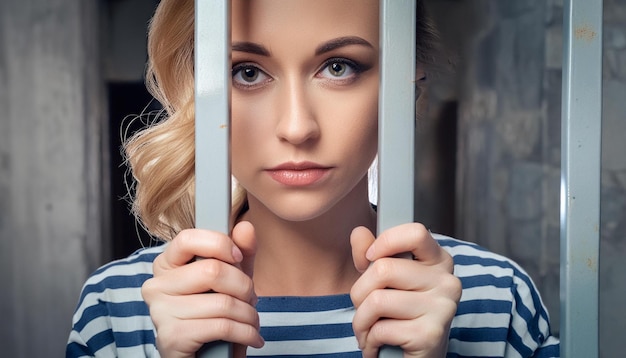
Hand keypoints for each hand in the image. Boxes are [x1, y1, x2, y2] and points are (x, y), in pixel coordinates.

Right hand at [141, 221, 262, 357]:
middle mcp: (156, 285)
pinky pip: (221, 327)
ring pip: (222, 302)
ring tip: (250, 321)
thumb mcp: (232, 278)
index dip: (219, 244)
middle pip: (212, 271)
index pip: (188, 239)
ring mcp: (160, 312)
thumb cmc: (216, 312)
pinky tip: (249, 336)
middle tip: (250, 299)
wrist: (206, 356)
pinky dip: (245, 333)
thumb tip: (245, 227)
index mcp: (167, 264)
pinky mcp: (171, 338)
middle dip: (243, 287)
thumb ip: (241, 252)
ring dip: (248, 315)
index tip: (237, 257)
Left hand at [350, 223, 460, 357]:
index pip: (415, 232)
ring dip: (361, 321)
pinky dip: (370, 340)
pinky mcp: (431, 335)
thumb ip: (371, 255)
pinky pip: (381, 329)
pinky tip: (379, 344)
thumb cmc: (400, 316)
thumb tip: (359, 233)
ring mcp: (442, 308)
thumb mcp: (384, 281)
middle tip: (366, 309)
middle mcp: (447, 281)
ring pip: (376, 300)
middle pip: (383, 269)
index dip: (385, 242)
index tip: (371, 257)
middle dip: (359, 293)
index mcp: (438, 261)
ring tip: (370, 330)